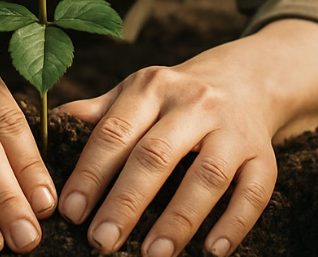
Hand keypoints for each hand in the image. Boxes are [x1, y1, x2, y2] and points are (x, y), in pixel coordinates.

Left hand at [55, 20, 317, 255]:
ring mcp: (232, 129)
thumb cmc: (175, 94)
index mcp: (152, 86)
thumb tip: (54, 123)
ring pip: (207, 176)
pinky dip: (234, 222)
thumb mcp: (137, 91)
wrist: (245, 78)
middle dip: (125, 201)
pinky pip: (253, 191)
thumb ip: (100, 110)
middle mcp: (193, 103)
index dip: (91, 172)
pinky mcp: (264, 155)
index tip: (70, 210)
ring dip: (178, 219)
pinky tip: (213, 251)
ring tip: (151, 254)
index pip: (115, 130)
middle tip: (100, 240)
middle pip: (156, 155)